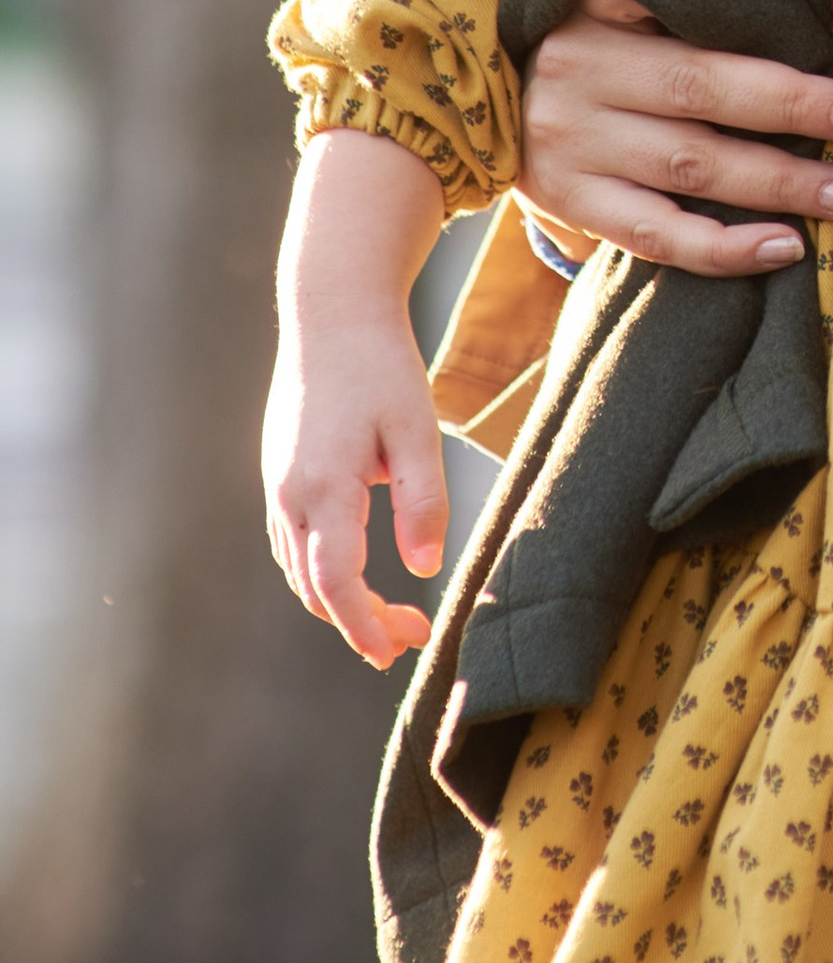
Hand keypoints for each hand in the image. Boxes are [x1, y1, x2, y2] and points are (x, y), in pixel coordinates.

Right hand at [263, 128, 448, 669]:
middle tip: (413, 633)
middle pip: (316, 588)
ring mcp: (278, 485)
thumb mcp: (416, 429)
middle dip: (360, 622)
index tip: (398, 652)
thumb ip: (422, 500)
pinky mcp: (280, 472)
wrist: (332, 310)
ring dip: (340, 600)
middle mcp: (291, 495)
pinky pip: (293, 542)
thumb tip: (424, 568)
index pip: (337, 585)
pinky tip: (358, 566)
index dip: (365, 627)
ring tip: (392, 611)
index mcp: (325, 488)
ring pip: (300, 570)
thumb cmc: (382, 366)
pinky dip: (322, 570)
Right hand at [517, 0, 832, 276]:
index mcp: (599, 4)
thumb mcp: (619, 4)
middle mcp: (580, 70)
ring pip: (689, 167)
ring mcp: (569, 142)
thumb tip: (810, 32)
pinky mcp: (567, 200)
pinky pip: (655, 235)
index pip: (698, 21)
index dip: (778, 61)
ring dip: (778, 186)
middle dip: (797, 114)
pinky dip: (723, 248)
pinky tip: (783, 247)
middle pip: (703, 92)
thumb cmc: (592, 44)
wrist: (489, 99)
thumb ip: (687, 7)